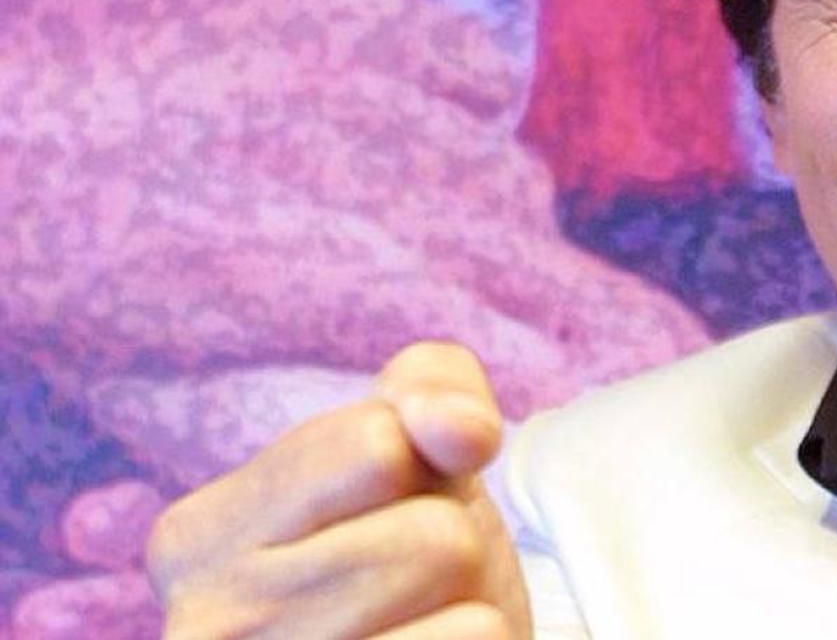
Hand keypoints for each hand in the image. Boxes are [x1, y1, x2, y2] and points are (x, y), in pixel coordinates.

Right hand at [147, 343, 532, 638]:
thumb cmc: (414, 571)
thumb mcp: (418, 454)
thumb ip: (434, 387)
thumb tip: (458, 426)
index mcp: (195, 540)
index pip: (379, 446)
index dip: (424, 474)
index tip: (387, 521)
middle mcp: (205, 631)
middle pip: (434, 538)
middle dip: (457, 557)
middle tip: (418, 599)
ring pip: (461, 600)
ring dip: (475, 611)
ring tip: (425, 632)